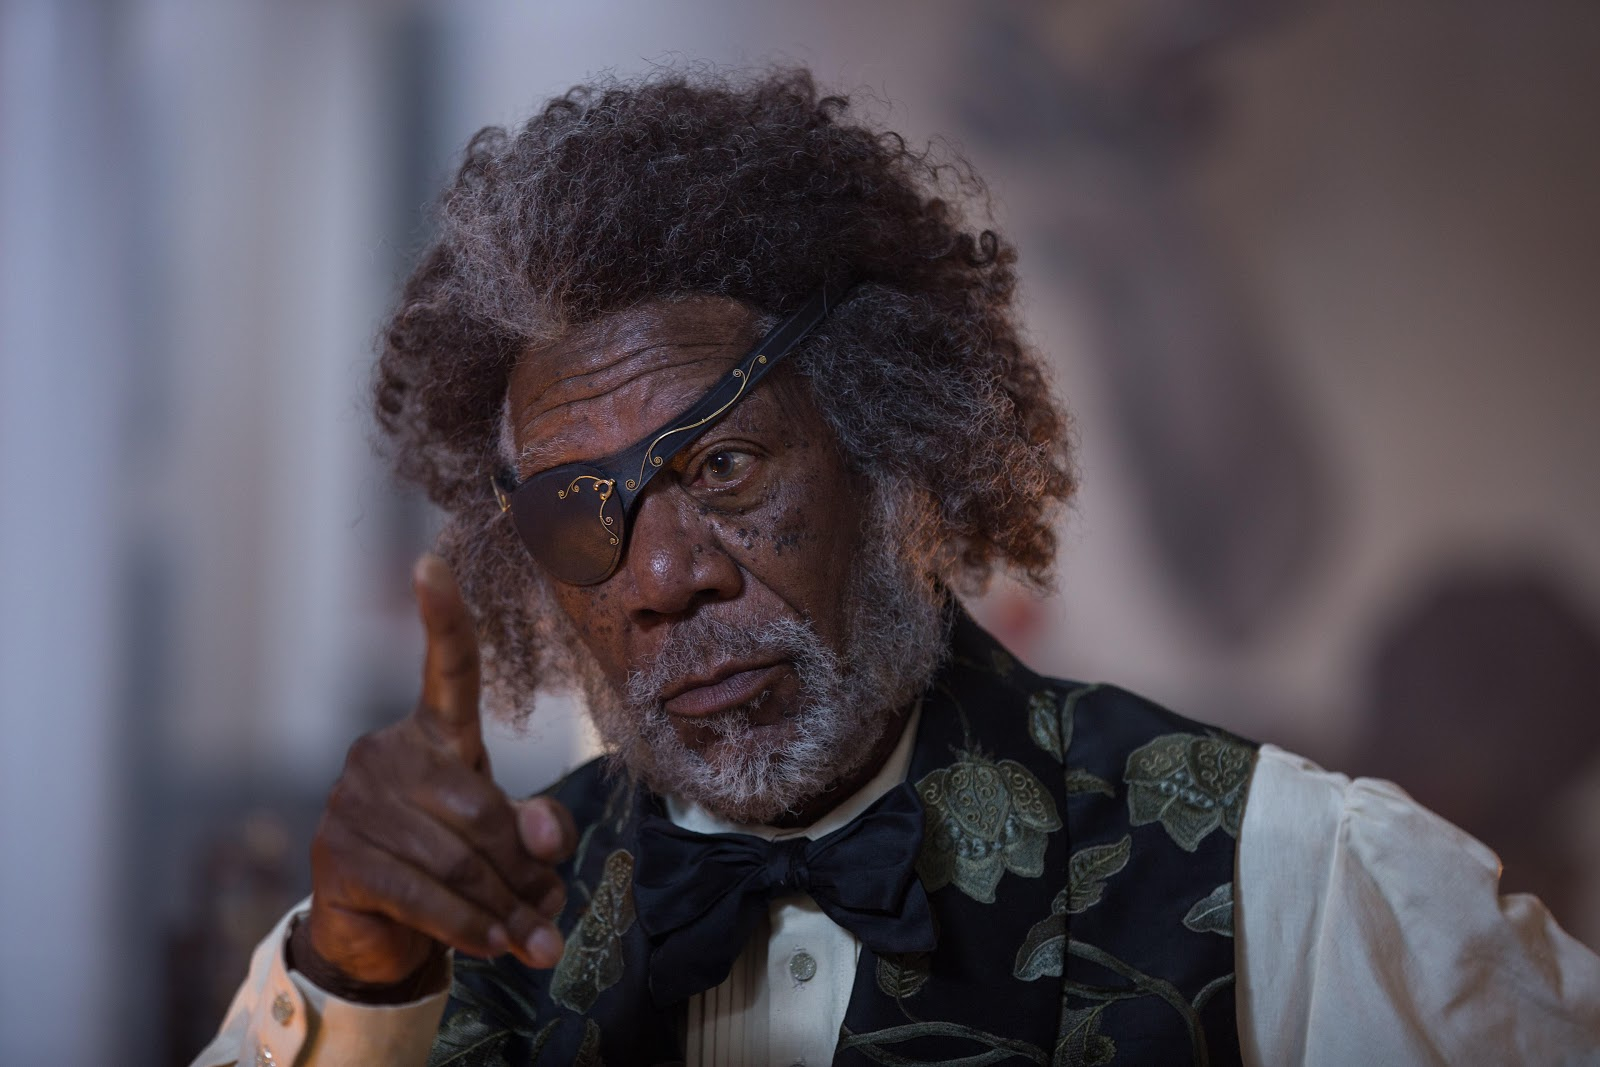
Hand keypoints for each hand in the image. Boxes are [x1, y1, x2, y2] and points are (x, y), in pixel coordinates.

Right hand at [292, 555, 576, 996]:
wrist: (380, 932)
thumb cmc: (454, 865)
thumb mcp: (508, 840)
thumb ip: (539, 832)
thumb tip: (543, 843)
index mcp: (434, 735)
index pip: (446, 668)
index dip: (442, 618)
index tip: (431, 563)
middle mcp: (385, 754)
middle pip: (481, 808)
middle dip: (523, 870)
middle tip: (549, 914)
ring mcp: (353, 803)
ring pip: (458, 859)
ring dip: (505, 911)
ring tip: (532, 942)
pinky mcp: (338, 858)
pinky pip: (424, 895)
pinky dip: (469, 929)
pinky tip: (493, 947)